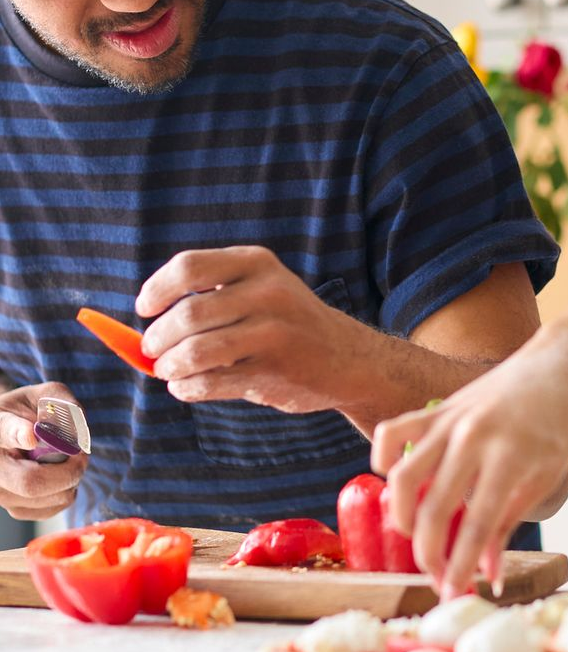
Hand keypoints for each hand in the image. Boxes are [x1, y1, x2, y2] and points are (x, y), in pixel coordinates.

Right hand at [0, 383, 86, 519]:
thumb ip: (62, 402)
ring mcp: (0, 492)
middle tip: (81, 455)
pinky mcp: (15, 508)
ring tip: (69, 460)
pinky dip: (67, 491)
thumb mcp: (44, 395)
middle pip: (31, 482)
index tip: (31, 437)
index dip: (17, 435)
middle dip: (70, 470)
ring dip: (71, 479)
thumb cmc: (30, 411)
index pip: (3, 433)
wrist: (12, 432)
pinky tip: (60, 476)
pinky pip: (54, 508)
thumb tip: (74, 429)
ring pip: (48, 498)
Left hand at [137, 246, 373, 413]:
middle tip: (153, 350)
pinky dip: (187, 388)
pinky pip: (210, 383)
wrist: (347, 358)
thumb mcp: (259, 291)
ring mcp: (274, 333)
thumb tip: (137, 335)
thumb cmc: (287, 323)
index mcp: (258, 264)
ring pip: (195, 352)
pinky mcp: (273, 372)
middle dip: (157, 338)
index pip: (188, 267)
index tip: (145, 309)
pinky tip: (190, 386)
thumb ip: (207, 299)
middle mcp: (268, 293)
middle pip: (187, 314)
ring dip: (169, 367)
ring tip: (169, 370)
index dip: (156, 289)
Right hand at [372, 324, 567, 595]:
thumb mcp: (546, 477)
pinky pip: (395, 433)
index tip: (452, 594)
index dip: (462, 565)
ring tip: (415, 537)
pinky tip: (394, 484)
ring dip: (401, 517)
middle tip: (436, 577)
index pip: (477, 523)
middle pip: (434, 507)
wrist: (559, 364)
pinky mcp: (438, 408)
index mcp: (510, 455)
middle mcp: (474, 436)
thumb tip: (488, 576)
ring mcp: (451, 419)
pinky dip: (384, 459)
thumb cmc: (559, 423)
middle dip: (430, 553)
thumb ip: (509, 524)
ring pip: (403, 476)